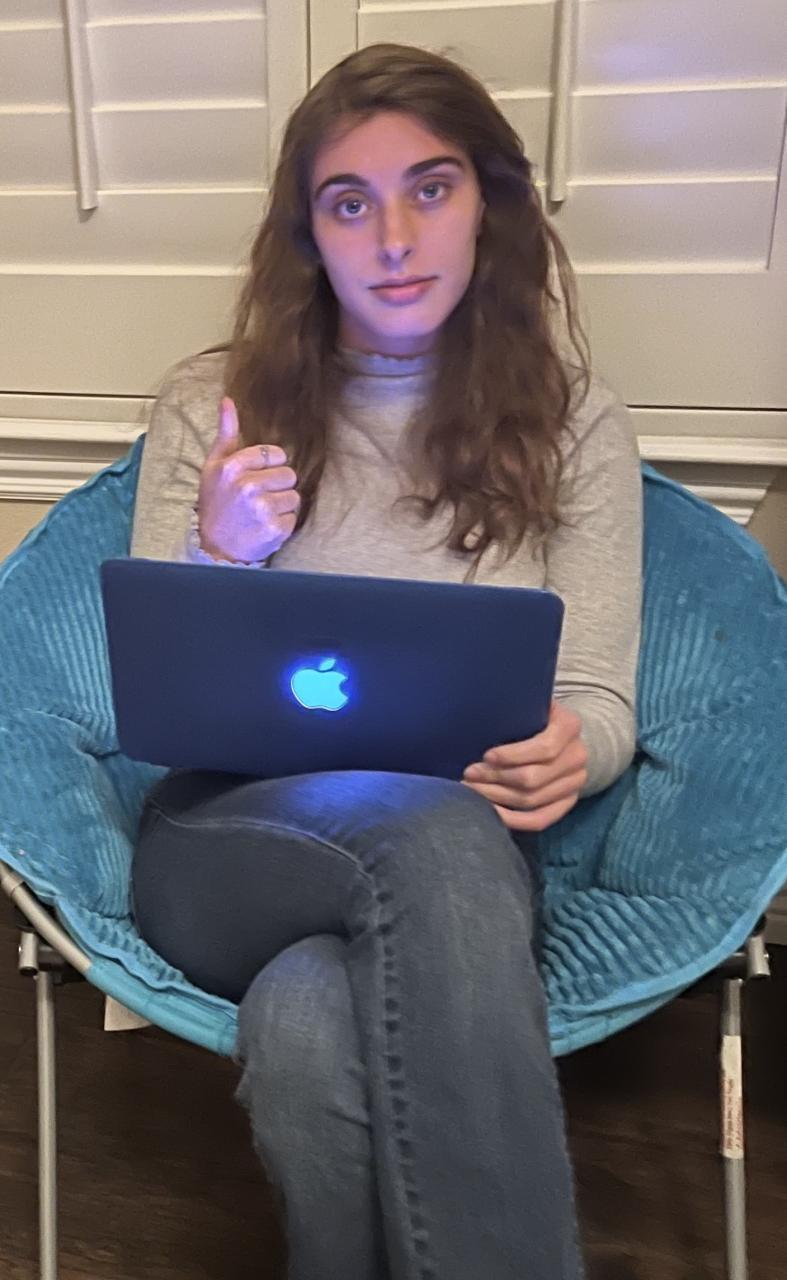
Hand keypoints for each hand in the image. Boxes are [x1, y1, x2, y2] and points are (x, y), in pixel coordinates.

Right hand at [197, 397, 299, 563]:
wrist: (214, 548)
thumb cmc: (215, 505)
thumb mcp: (214, 467)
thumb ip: (226, 434)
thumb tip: (227, 401)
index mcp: (232, 467)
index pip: (273, 454)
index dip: (269, 465)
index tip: (258, 476)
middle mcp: (247, 487)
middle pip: (288, 474)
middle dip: (277, 485)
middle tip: (258, 498)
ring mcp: (262, 509)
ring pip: (294, 496)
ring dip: (281, 505)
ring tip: (261, 512)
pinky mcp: (274, 529)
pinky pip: (293, 517)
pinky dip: (283, 523)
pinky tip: (265, 526)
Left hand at [462, 700, 587, 831]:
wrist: (561, 735)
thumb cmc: (534, 715)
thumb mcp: (530, 701)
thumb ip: (514, 705)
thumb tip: (474, 707)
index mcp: (570, 726)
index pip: (544, 748)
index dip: (512, 755)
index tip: (486, 755)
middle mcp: (578, 757)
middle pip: (533, 778)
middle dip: (495, 778)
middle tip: (468, 774)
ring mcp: (575, 783)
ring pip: (532, 801)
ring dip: (497, 798)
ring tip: (471, 790)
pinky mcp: (566, 803)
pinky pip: (540, 820)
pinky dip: (513, 820)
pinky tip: (490, 812)